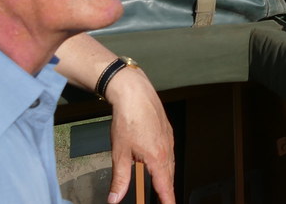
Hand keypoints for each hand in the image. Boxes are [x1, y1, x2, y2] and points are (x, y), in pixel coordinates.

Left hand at [102, 66, 175, 202]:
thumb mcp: (120, 153)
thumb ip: (120, 178)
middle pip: (169, 176)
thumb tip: (115, 198)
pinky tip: (158, 162)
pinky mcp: (166, 130)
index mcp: (157, 158)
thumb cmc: (128, 119)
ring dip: (166, 176)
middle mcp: (167, 149)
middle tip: (164, 200)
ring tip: (161, 186)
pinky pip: (169, 151)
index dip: (167, 200)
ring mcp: (168, 139)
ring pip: (170, 163)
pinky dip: (166, 162)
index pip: (165, 186)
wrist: (135, 93)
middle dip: (167, 190)